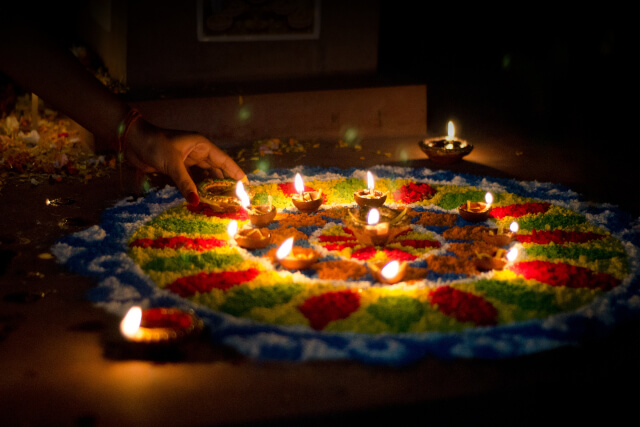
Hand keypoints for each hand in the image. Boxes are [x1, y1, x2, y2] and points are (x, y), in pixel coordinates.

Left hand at [124, 118, 245, 204]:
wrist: (131, 141)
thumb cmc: (153, 144)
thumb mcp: (172, 163)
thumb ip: (185, 183)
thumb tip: (196, 202)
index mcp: (201, 145)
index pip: (223, 160)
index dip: (235, 172)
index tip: (246, 184)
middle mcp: (197, 152)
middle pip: (216, 169)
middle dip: (225, 182)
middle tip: (235, 197)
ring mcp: (187, 160)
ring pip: (205, 175)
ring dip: (211, 186)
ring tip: (221, 200)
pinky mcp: (177, 168)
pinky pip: (192, 179)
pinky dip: (197, 188)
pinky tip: (202, 197)